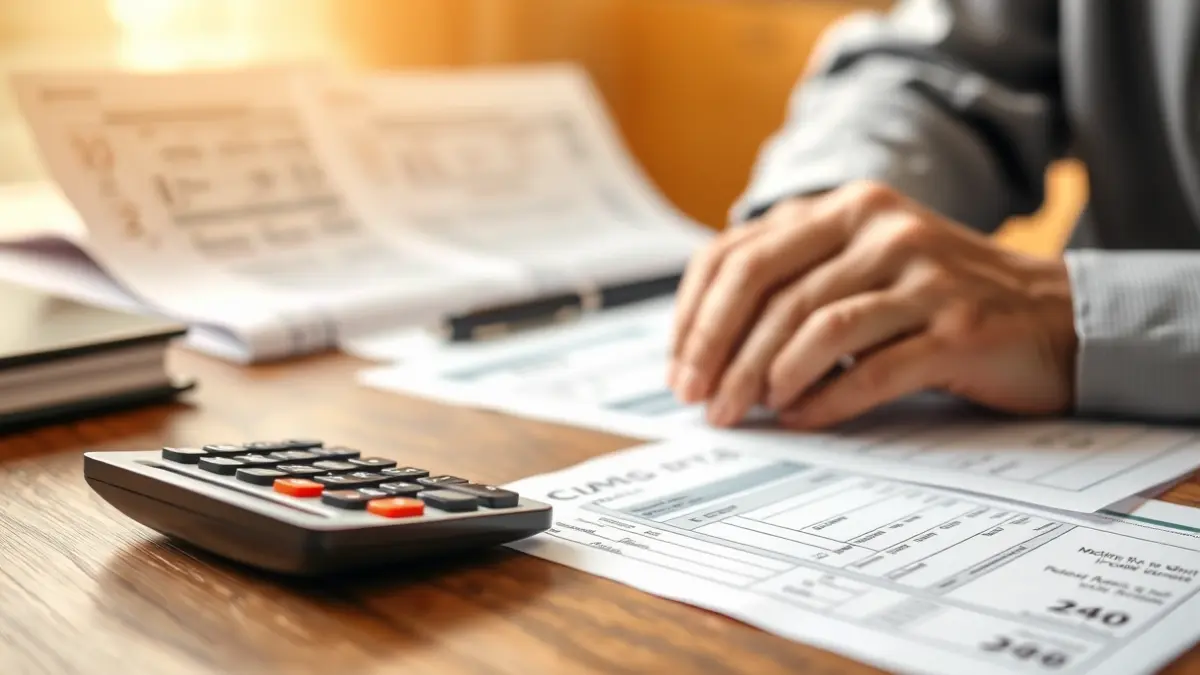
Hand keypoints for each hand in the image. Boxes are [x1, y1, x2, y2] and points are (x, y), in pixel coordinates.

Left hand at [668, 180, 1077, 429]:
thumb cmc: (937, 302)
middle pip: (769, 287)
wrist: (1054, 318)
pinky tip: (800, 420)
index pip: (738, 253)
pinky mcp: (958, 326)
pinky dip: (826, 399)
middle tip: (701, 402)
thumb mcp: (862, 270)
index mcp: (846, 208)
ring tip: (744, 414)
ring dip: (765, 378)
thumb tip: (704, 352)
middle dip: (720, 350)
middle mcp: (882, 227)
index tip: (679, 368)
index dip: (696, 314)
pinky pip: (873, 367)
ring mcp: (924, 274)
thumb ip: (795, 287)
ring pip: (816, 326)